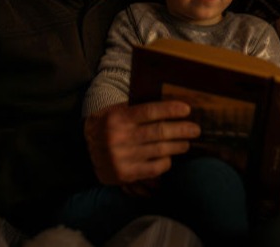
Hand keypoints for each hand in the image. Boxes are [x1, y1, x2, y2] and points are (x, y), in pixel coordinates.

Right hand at [84, 100, 200, 185]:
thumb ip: (140, 108)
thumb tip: (171, 106)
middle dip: (182, 130)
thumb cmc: (109, 123)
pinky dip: (165, 163)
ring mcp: (121, 157)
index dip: (170, 110)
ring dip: (178, 146)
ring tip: (187, 143)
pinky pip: (153, 168)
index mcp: (119, 117)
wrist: (84, 146)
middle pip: (159, 132)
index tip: (187, 109)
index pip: (150, 111)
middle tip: (195, 129)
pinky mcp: (123, 174)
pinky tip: (170, 157)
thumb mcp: (119, 110)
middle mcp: (119, 137)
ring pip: (159, 150)